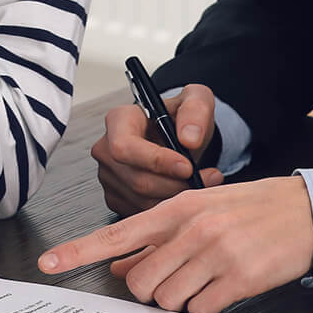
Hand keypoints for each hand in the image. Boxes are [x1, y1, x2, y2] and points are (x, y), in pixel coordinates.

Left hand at [39, 176, 312, 312]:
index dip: (78, 251)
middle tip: (176, 280)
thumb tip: (117, 266)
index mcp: (173, 209)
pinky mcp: (239, 278)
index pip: (115, 233)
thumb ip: (155, 239)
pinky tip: (223, 288)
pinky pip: (201, 311)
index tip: (47, 263)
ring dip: (181, 300)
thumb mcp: (196, 214)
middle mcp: (189, 229)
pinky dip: (206, 309)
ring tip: (206, 278)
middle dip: (151, 291)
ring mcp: (214, 254)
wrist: (303, 212)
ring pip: (169, 300)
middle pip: (141, 282)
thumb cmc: (245, 212)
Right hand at [91, 84, 224, 214]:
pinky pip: (142, 212)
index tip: (187, 166)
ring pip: (142, 200)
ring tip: (200, 183)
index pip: (125, 146)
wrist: (178, 136)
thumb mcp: (196, 101)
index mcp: (118, 120)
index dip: (156, 161)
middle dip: (175, 184)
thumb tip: (189, 138)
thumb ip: (196, 111)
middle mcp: (106, 148)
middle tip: (205, 178)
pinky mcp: (115, 197)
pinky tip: (182, 192)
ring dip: (176, 198)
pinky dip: (167, 208)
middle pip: (136, 179)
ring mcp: (108, 175)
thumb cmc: (180, 117)